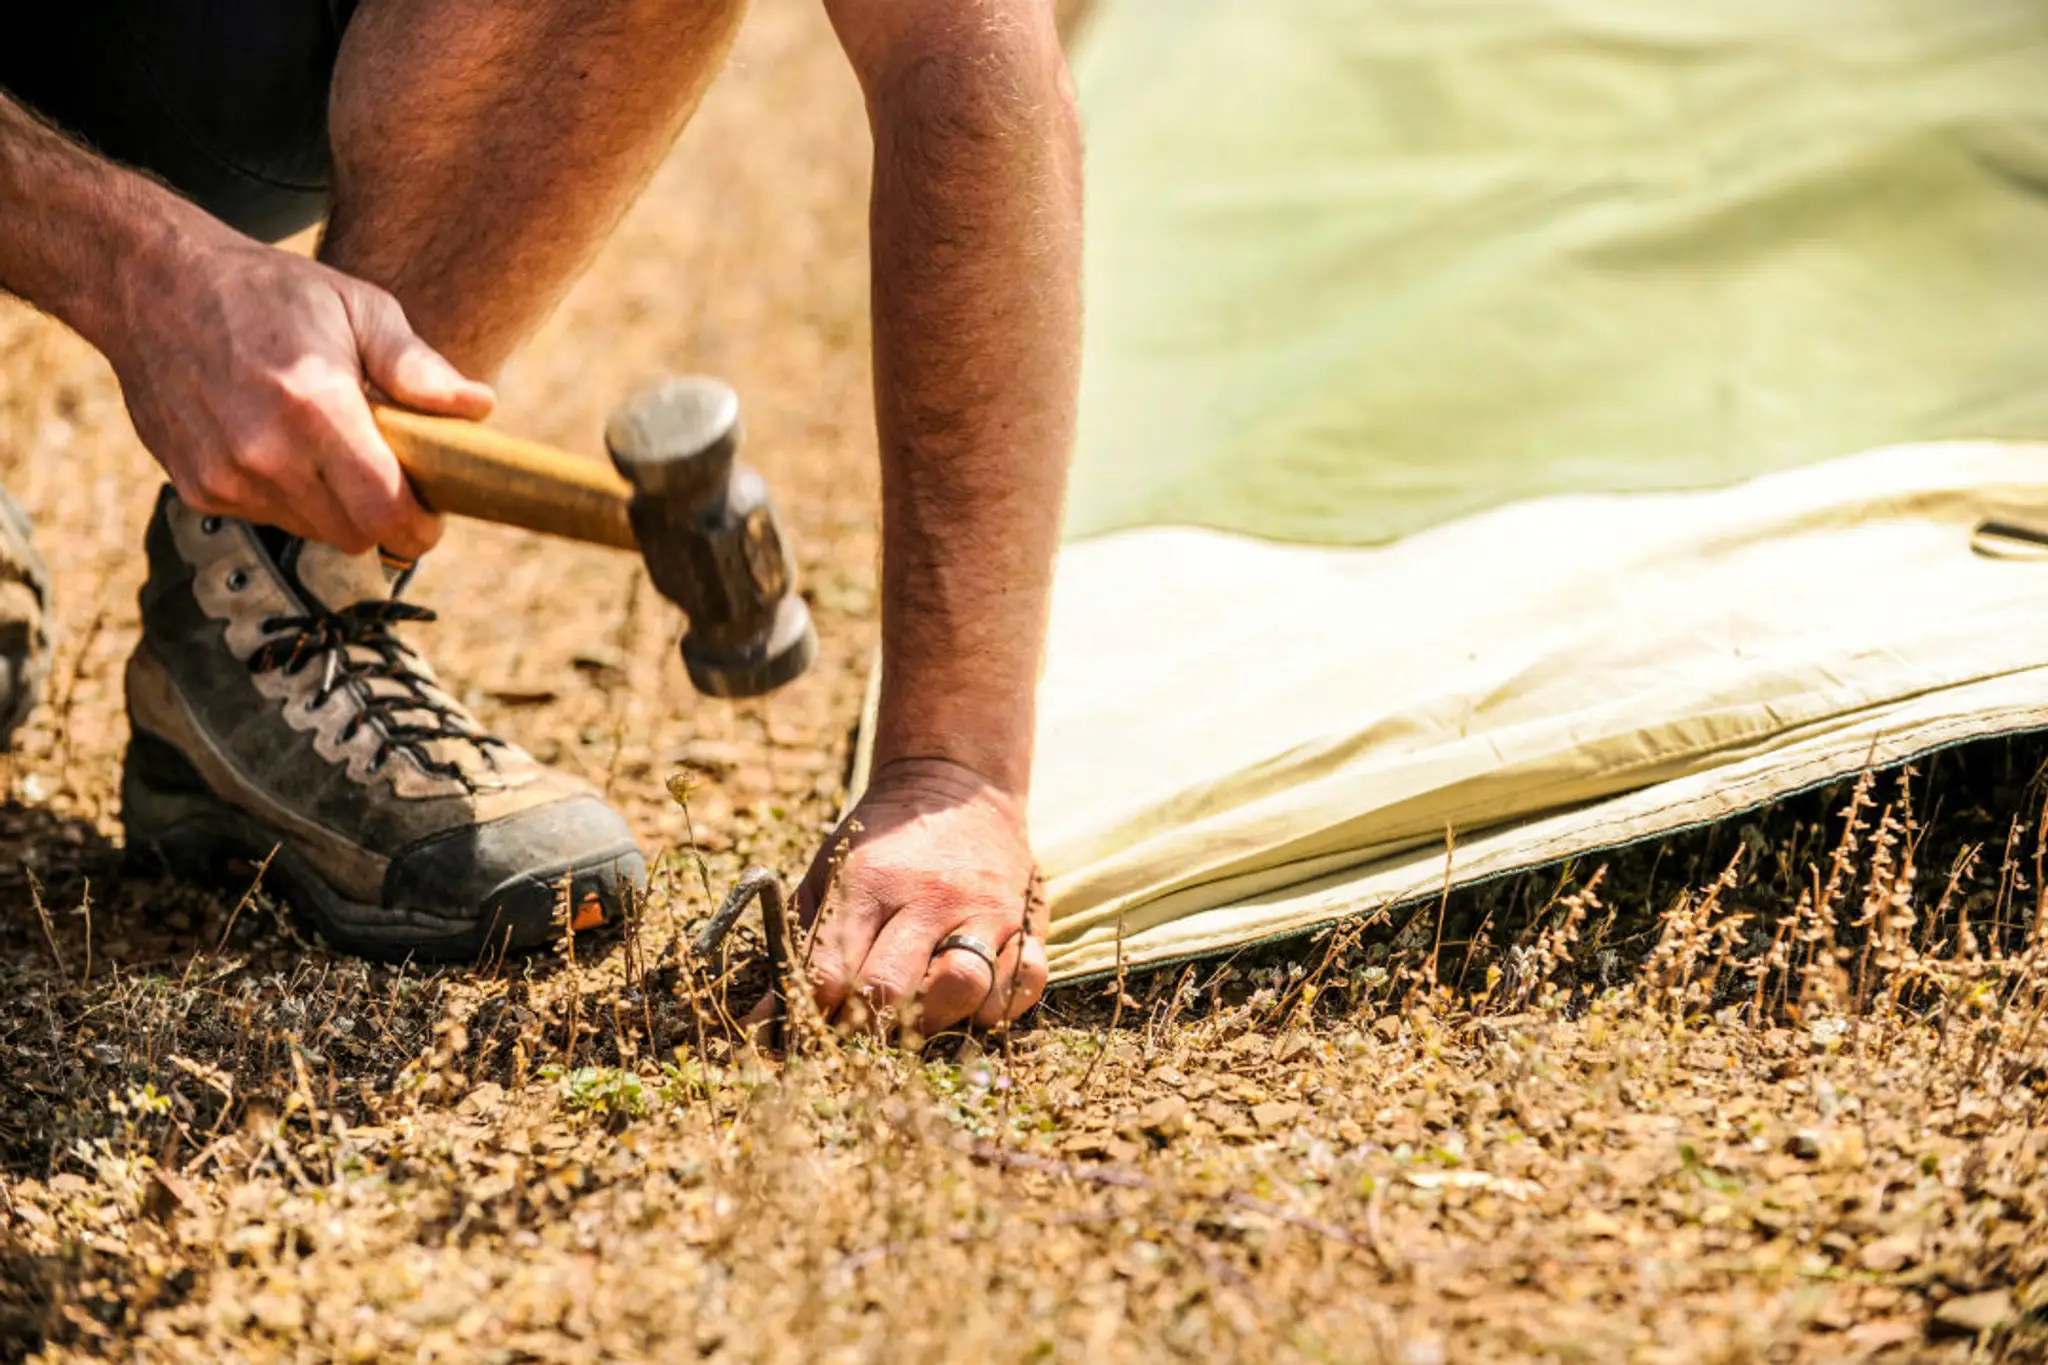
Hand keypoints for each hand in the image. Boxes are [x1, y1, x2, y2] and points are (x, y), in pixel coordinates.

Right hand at [103, 221, 492, 558]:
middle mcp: (264, 453)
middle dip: (383, 517)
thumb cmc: (270, 291)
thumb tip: (479, 407)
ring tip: (331, 450)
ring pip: (312, 531)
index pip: (384, 513)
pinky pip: (266, 518)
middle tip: (391, 476)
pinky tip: (281, 446)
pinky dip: (288, 497)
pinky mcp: (195, 487)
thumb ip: (418, 368)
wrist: (152, 285)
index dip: (420, 526)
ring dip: (335, 507)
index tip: (433, 513)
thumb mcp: (358, 308)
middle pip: (355, 535)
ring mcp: (223, 476)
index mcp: (315, 408)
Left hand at [784, 756, 1048, 1035]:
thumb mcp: (830, 875)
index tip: (815, 1025)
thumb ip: (801, 946)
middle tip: (867, 1028)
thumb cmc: (883, 847)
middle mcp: (930, 896)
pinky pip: (1025, 982)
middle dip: (871, 1025)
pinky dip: (999, 1007)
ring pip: (966, 989)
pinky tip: (975, 1001)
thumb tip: (765, 1023)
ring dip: (938, 1020)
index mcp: (870, 882)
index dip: (816, 1012)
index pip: (834, 971)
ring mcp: (985, 908)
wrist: (958, 788)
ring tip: (921, 1017)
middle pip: (894, 988)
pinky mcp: (1028, 918)